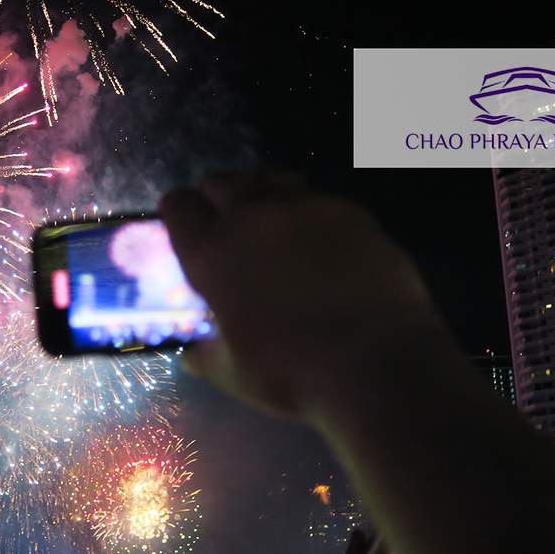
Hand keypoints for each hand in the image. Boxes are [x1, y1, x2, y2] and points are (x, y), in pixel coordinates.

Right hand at [160, 172, 439, 423]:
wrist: (376, 361)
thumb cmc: (293, 373)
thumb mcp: (232, 374)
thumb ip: (206, 354)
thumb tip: (195, 351)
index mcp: (212, 252)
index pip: (178, 206)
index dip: (180, 218)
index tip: (189, 236)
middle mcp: (251, 215)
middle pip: (220, 182)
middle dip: (217, 202)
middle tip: (229, 234)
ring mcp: (304, 205)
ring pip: (268, 179)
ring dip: (262, 197)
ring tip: (273, 229)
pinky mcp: (348, 210)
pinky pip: (315, 197)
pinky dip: (308, 213)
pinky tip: (320, 244)